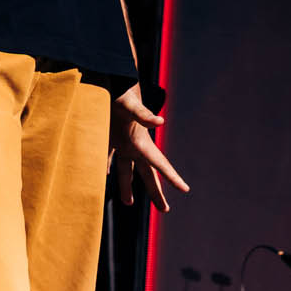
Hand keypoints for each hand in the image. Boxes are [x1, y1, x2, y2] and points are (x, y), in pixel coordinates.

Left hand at [109, 84, 188, 211]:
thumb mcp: (130, 104)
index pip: (160, 163)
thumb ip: (143, 114)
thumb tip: (160, 121)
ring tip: (129, 202)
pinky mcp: (108, 137)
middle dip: (155, 192)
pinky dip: (106, 168)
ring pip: (126, 170)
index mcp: (141, 141)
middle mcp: (134, 144)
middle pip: (146, 174)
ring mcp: (121, 142)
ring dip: (127, 186)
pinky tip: (104, 178)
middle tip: (165, 210)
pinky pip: (108, 157)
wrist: (108, 79)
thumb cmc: (119, 91)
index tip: (186, 189)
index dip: (173, 177)